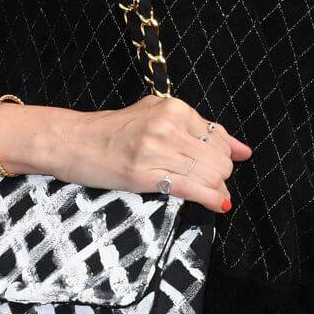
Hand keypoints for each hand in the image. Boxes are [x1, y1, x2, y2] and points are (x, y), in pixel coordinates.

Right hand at [12, 95, 251, 213]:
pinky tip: (216, 204)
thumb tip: (242, 150)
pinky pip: (192, 188)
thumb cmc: (112, 131)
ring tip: (208, 194)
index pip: (219, 138)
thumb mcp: (157, 117)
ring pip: (210, 174)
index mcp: (173, 108)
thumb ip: (200, 129)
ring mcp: (156, 149)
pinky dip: (210, 199)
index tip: (219, 170)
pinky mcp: (144, 174)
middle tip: (207, 183)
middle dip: (220, 176)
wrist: (72, 141)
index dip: (224, 159)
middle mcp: (167, 125)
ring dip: (216, 189)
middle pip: (219, 159)